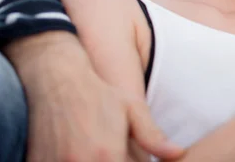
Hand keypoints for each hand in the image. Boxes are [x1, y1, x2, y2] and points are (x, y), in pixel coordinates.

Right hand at [4, 32, 183, 161]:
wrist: (57, 80)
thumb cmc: (99, 94)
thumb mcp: (132, 110)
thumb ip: (153, 136)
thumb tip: (178, 153)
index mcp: (107, 156)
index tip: (129, 154)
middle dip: (117, 161)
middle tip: (115, 150)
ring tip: (99, 149)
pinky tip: (80, 151)